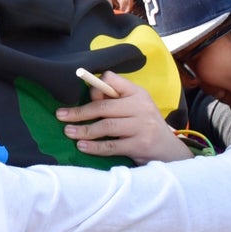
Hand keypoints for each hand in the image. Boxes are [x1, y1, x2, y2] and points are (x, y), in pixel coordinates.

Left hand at [55, 72, 190, 163]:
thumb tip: (91, 92)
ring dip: (84, 130)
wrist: (169, 150)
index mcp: (138, 93)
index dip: (96, 86)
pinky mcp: (140, 145)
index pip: (114, 81)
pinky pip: (112, 146)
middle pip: (105, 107)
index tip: (83, 93)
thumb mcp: (135, 106)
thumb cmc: (144, 124)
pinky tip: (82, 146)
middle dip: (80, 112)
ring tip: (68, 132)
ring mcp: (142, 127)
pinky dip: (95, 147)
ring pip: (107, 127)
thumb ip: (115, 98)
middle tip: (61, 115)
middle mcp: (141, 107)